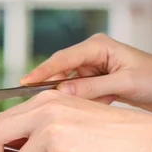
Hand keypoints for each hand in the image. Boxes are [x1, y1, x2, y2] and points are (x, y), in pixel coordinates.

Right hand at [21, 33, 151, 111]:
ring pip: (70, 84)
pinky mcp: (97, 80)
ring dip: (74, 96)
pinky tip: (93, 105)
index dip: (43, 71)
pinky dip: (85, 101)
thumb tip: (63, 91)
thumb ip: (93, 87)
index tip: (26, 82)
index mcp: (98, 45)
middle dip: (55, 86)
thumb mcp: (125, 83)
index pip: (63, 58)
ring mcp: (94, 67)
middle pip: (62, 70)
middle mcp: (92, 54)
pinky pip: (80, 92)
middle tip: (38, 100)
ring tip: (79, 104)